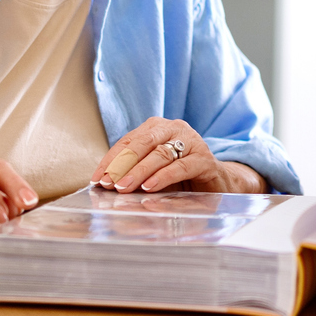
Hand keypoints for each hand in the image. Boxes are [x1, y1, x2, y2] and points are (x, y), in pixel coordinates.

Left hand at [89, 117, 261, 193]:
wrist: (218, 183)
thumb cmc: (180, 178)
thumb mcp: (153, 173)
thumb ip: (134, 172)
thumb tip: (105, 184)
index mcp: (157, 128)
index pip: (128, 141)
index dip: (111, 160)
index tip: (97, 179)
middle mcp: (174, 129)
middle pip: (143, 143)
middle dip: (122, 164)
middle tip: (108, 183)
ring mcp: (192, 142)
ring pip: (160, 154)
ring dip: (139, 171)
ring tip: (123, 187)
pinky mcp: (205, 160)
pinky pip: (180, 167)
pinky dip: (163, 177)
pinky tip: (149, 187)